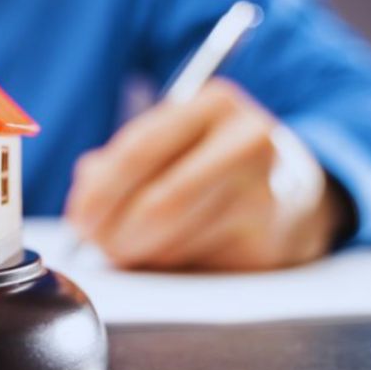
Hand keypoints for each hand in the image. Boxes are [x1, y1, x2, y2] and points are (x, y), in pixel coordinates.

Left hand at [64, 79, 344, 271]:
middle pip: (160, 203)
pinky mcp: (267, 243)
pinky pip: (194, 264)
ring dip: (137, 252)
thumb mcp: (173, 139)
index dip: (101, 191)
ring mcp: (265, 196)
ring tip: (127, 247)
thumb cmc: (211, 162)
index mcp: (216, 103)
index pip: (142, 149)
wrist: (292, 193)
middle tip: (95, 244)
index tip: (78, 218)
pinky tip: (164, 254)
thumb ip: (119, 160)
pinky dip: (165, 266)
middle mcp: (249, 143)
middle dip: (115, 232)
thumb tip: (86, 199)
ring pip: (174, 239)